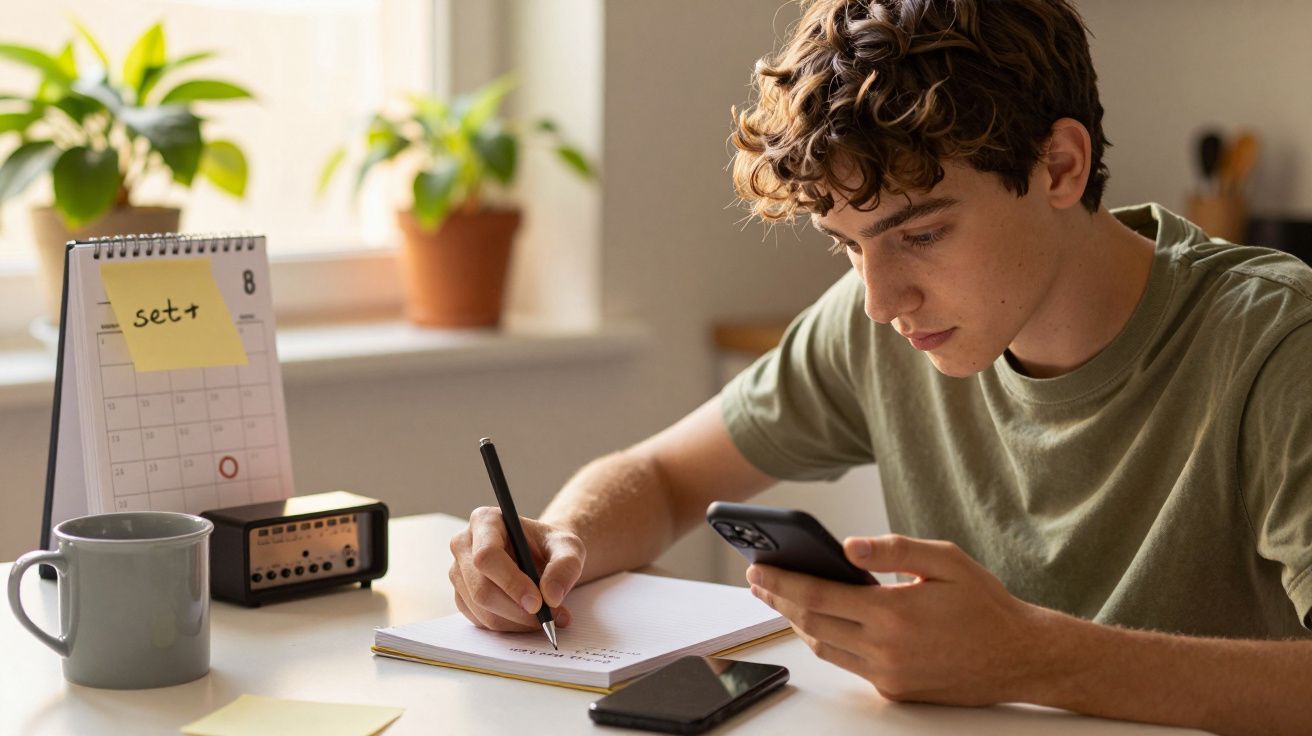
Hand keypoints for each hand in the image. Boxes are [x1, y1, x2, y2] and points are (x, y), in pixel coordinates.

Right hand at [448, 506, 585, 631]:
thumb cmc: (551, 546)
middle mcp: (464, 544)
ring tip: (547, 617)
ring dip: (517, 622)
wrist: (542, 557)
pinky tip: (529, 619)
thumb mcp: (569, 547)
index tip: (537, 602)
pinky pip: (481, 621)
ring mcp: (459, 572)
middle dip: (517, 610)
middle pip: (481, 588)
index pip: (487, 555)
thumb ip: (565, 566)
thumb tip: (551, 596)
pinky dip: (509, 627)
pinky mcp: (462, 596)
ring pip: (481, 610)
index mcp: (485, 520)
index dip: (511, 582)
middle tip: (548, 618)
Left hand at [746, 534, 1053, 705]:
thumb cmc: (985, 605)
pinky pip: (849, 665)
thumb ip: (895, 550)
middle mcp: (885, 649)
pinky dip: (829, 641)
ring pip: (824, 648)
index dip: (781, 581)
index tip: (757, 569)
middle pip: (810, 623)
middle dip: (778, 599)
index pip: (817, 596)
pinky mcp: (895, 690)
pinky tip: (822, 621)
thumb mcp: (946, 560)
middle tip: (758, 580)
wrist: (1020, 658)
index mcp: (893, 613)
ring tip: (782, 598)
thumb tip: (847, 545)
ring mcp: (888, 674)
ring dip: (798, 622)